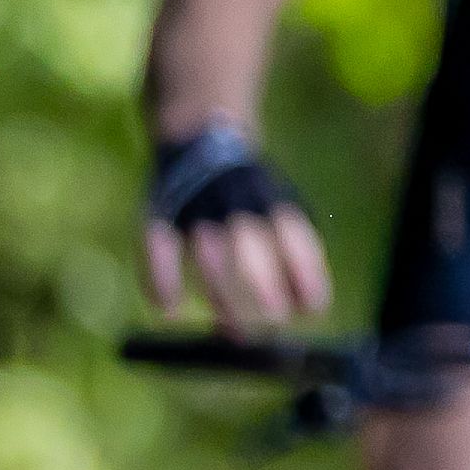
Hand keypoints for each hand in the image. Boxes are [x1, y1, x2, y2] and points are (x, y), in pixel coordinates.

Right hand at [142, 122, 333, 324]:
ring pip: (207, 251)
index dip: (304, 271)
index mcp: (268, 194)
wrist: (202, 139)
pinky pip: (154, 245)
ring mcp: (193, 202)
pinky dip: (159, 280)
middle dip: (263, 285)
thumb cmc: (250, 196)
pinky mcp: (156, 209)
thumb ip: (296, 255)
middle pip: (249, 241)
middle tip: (274, 322)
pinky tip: (168, 312)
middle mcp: (232, 196)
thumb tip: (312, 309)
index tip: (315, 308)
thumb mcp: (281, 212)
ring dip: (220, 294)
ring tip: (232, 330)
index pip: (292, 232)